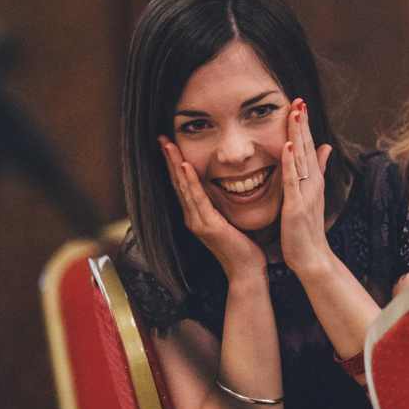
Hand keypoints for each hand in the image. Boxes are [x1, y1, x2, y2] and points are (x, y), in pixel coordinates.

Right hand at [159, 136, 264, 275]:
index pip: (184, 184)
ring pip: (183, 187)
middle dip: (169, 159)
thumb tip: (230, 185)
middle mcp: (193, 217)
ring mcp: (198, 222)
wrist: (248, 272)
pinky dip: (190, 182)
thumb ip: (225, 204)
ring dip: (175, 164)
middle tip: (161, 136)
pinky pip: (198, 199)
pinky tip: (185, 166)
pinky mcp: (208, 226)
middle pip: (177, 182)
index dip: (175, 163)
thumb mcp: (231, 219)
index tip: (170, 143)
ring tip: (168, 144)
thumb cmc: (245, 247)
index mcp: (198, 215)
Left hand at [279, 99, 333, 278]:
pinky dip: (289, 162)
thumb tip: (326, 148)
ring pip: (300, 158)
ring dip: (298, 135)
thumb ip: (319, 171)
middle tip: (299, 99)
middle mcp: (312, 184)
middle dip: (302, 123)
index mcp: (313, 181)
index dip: (305, 126)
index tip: (300, 104)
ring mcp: (305, 194)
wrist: (312, 258)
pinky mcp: (296, 206)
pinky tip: (286, 145)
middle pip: (306, 148)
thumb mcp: (314, 196)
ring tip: (295, 113)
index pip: (309, 147)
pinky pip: (292, 180)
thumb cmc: (308, 230)